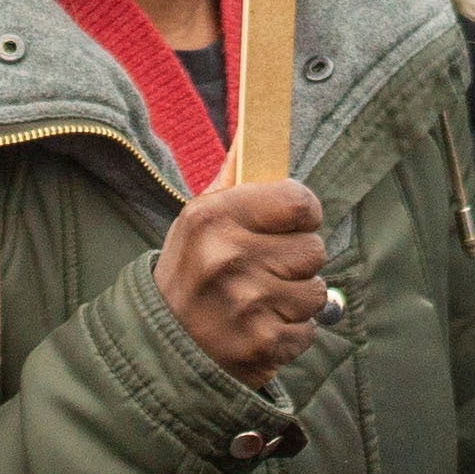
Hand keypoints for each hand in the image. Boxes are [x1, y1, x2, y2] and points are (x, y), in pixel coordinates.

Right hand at [157, 177, 329, 386]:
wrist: (158, 344)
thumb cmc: (189, 271)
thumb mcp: (196, 220)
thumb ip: (232, 179)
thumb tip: (252, 129)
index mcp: (214, 217)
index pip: (300, 202)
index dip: (303, 214)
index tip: (291, 225)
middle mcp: (228, 257)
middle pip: (314, 249)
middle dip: (296, 261)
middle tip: (265, 270)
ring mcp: (246, 303)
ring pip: (316, 292)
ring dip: (295, 300)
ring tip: (259, 302)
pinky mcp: (261, 344)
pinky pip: (309, 331)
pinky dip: (290, 334)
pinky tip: (259, 328)